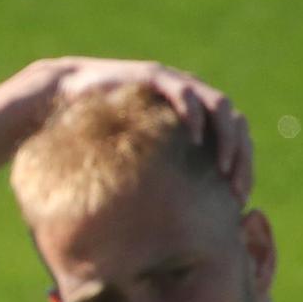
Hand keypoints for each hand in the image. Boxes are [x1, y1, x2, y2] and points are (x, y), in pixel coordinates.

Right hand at [31, 56, 253, 202]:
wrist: (60, 98)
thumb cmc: (90, 135)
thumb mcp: (128, 162)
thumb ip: (152, 178)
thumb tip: (161, 226)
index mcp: (191, 117)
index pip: (232, 139)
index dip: (242, 167)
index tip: (238, 199)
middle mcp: (190, 97)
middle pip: (234, 124)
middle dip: (241, 158)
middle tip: (238, 191)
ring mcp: (174, 83)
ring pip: (219, 106)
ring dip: (227, 138)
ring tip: (224, 167)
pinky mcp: (153, 76)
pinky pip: (184, 92)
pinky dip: (195, 115)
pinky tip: (197, 140)